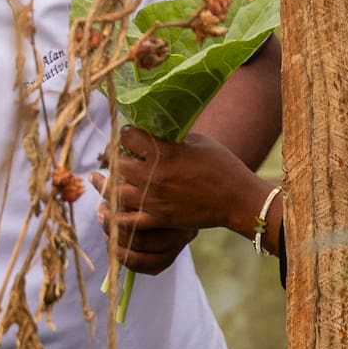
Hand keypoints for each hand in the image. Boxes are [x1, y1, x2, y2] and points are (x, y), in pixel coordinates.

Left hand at [92, 128, 264, 274]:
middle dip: (114, 157)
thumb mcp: (197, 140)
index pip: (128, 137)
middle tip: (117, 156)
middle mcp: (153, 175)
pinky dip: (116, 213)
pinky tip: (113, 206)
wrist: (237, 199)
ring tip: (110, 179)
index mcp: (163, 152)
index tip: (129, 134)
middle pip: (116, 163)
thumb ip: (171, 137)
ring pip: (115, 191)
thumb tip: (153, 130)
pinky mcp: (157, 218)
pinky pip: (126, 219)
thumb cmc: (221, 165)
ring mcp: (153, 199)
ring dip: (111, 184)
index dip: (126, 133)